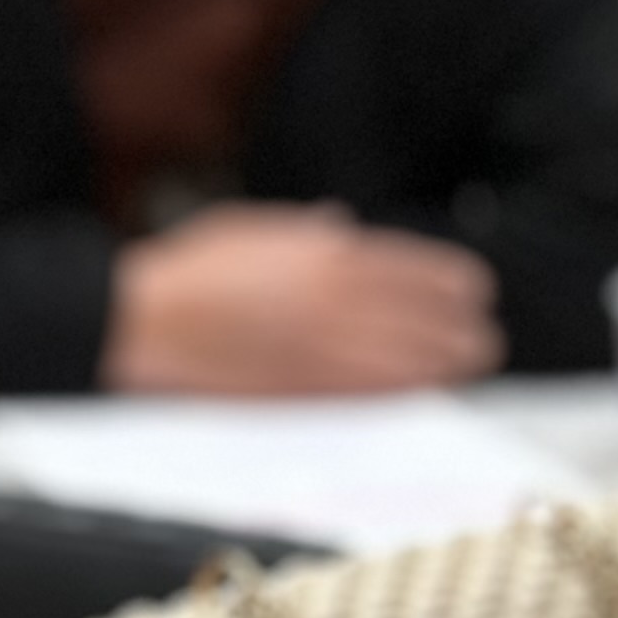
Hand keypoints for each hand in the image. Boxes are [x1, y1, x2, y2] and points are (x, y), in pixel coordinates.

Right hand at [105, 206, 501, 396]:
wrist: (141, 323)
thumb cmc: (185, 275)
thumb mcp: (249, 228)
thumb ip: (303, 229)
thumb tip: (337, 223)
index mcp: (335, 254)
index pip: (435, 274)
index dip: (464, 290)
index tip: (471, 298)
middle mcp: (345, 300)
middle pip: (443, 322)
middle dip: (467, 332)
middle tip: (476, 341)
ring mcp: (329, 348)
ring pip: (425, 363)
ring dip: (452, 366)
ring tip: (464, 369)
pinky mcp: (309, 391)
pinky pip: (383, 394)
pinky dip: (412, 392)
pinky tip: (425, 392)